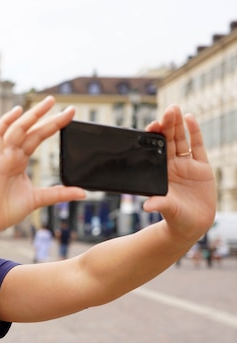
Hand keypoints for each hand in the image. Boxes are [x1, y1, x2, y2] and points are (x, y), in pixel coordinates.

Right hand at [0, 96, 84, 233]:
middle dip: (47, 115)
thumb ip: (59, 193)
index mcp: (20, 161)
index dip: (53, 125)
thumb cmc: (6, 210)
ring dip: (32, 115)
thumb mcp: (38, 199)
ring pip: (17, 128)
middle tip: (64, 104)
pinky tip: (17, 111)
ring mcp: (2, 155)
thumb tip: (82, 193)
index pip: (39, 136)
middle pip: (31, 129)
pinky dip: (5, 122)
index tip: (69, 114)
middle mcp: (11, 154)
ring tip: (48, 103)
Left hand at [143, 105, 215, 239]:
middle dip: (167, 125)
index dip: (154, 137)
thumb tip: (148, 205)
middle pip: (168, 141)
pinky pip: (197, 146)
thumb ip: (160, 204)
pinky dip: (194, 133)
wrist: (192, 225)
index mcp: (160, 172)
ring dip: (178, 125)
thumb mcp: (168, 210)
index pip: (155, 150)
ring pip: (181, 140)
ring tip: (175, 109)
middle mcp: (171, 166)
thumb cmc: (175, 218)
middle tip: (167, 110)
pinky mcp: (201, 167)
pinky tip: (190, 119)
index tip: (152, 125)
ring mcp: (186, 165)